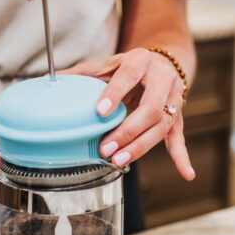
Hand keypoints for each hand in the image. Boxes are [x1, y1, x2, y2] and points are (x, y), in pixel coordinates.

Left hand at [61, 48, 194, 179]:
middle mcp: (162, 78)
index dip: (115, 93)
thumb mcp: (108, 64)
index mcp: (141, 61)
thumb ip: (82, 73)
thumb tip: (49, 80)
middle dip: (128, 130)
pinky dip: (182, 157)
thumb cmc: (131, 67)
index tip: (100, 111)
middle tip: (106, 147)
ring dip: (141, 146)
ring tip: (119, 160)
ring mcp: (173, 98)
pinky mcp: (178, 115)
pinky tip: (186, 173)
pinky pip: (179, 137)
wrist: (163, 62)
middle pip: (151, 108)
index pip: (129, 75)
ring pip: (162, 125)